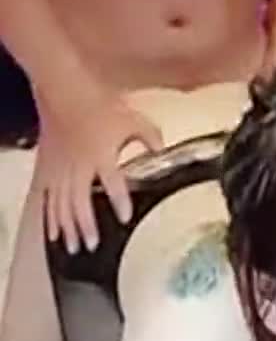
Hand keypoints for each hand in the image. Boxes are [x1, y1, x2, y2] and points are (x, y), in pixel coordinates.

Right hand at [38, 90, 162, 253]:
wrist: (68, 93)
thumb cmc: (100, 106)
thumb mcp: (134, 119)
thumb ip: (151, 137)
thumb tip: (162, 150)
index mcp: (102, 155)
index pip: (113, 183)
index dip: (119, 200)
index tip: (125, 216)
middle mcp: (81, 166)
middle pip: (81, 202)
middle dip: (86, 225)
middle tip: (93, 244)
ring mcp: (63, 169)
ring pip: (62, 205)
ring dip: (68, 227)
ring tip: (75, 246)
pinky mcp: (51, 169)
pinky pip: (48, 199)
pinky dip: (50, 217)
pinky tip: (54, 231)